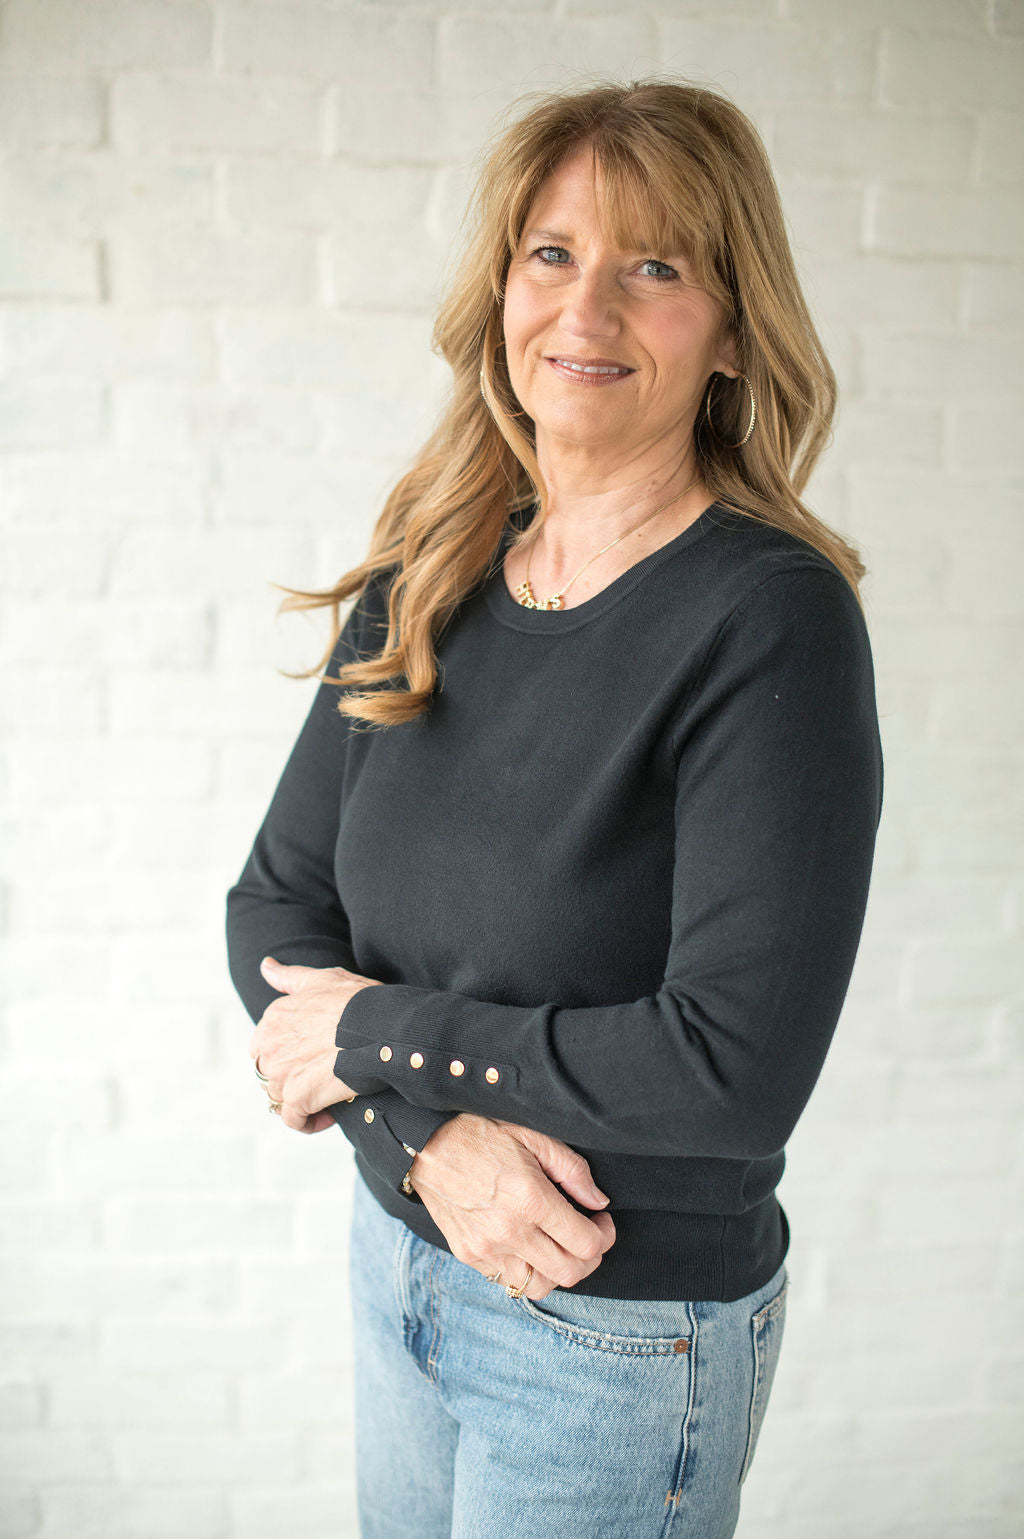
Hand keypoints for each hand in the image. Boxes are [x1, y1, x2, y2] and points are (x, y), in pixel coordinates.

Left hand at [250, 957, 377, 1132]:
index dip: (288, 1054)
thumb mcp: (324, 979)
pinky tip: (329, 1114)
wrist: (385, 1028)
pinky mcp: (298, 1097)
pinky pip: (294, 1120)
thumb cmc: (360, 1002)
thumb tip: (265, 966)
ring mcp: (282, 1072)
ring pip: (280, 1097)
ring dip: (303, 1100)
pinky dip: (309, 1122)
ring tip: (331, 1094)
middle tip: (322, 1076)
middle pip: (269, 1072)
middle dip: (292, 1077)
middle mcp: (271, 1044)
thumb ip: (290, 977)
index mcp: (274, 1016)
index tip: (314, 1055)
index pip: (264, 1046)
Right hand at [406, 1113, 615, 1300]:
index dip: (604, 1236)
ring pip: (540, 1287)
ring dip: (557, 1270)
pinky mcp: (469, 1256)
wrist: (426, 1144)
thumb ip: (572, 1169)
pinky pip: (508, 1281)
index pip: (586, 1244)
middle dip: (590, 1258)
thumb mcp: (532, 1135)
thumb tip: (598, 1201)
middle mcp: (509, 1231)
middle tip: (588, 1235)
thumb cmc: (481, 1132)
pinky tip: (529, 1245)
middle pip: (570, 1272)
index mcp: (530, 1198)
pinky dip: (527, 1271)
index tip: (601, 1220)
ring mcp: (486, 1249)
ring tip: (558, 1244)